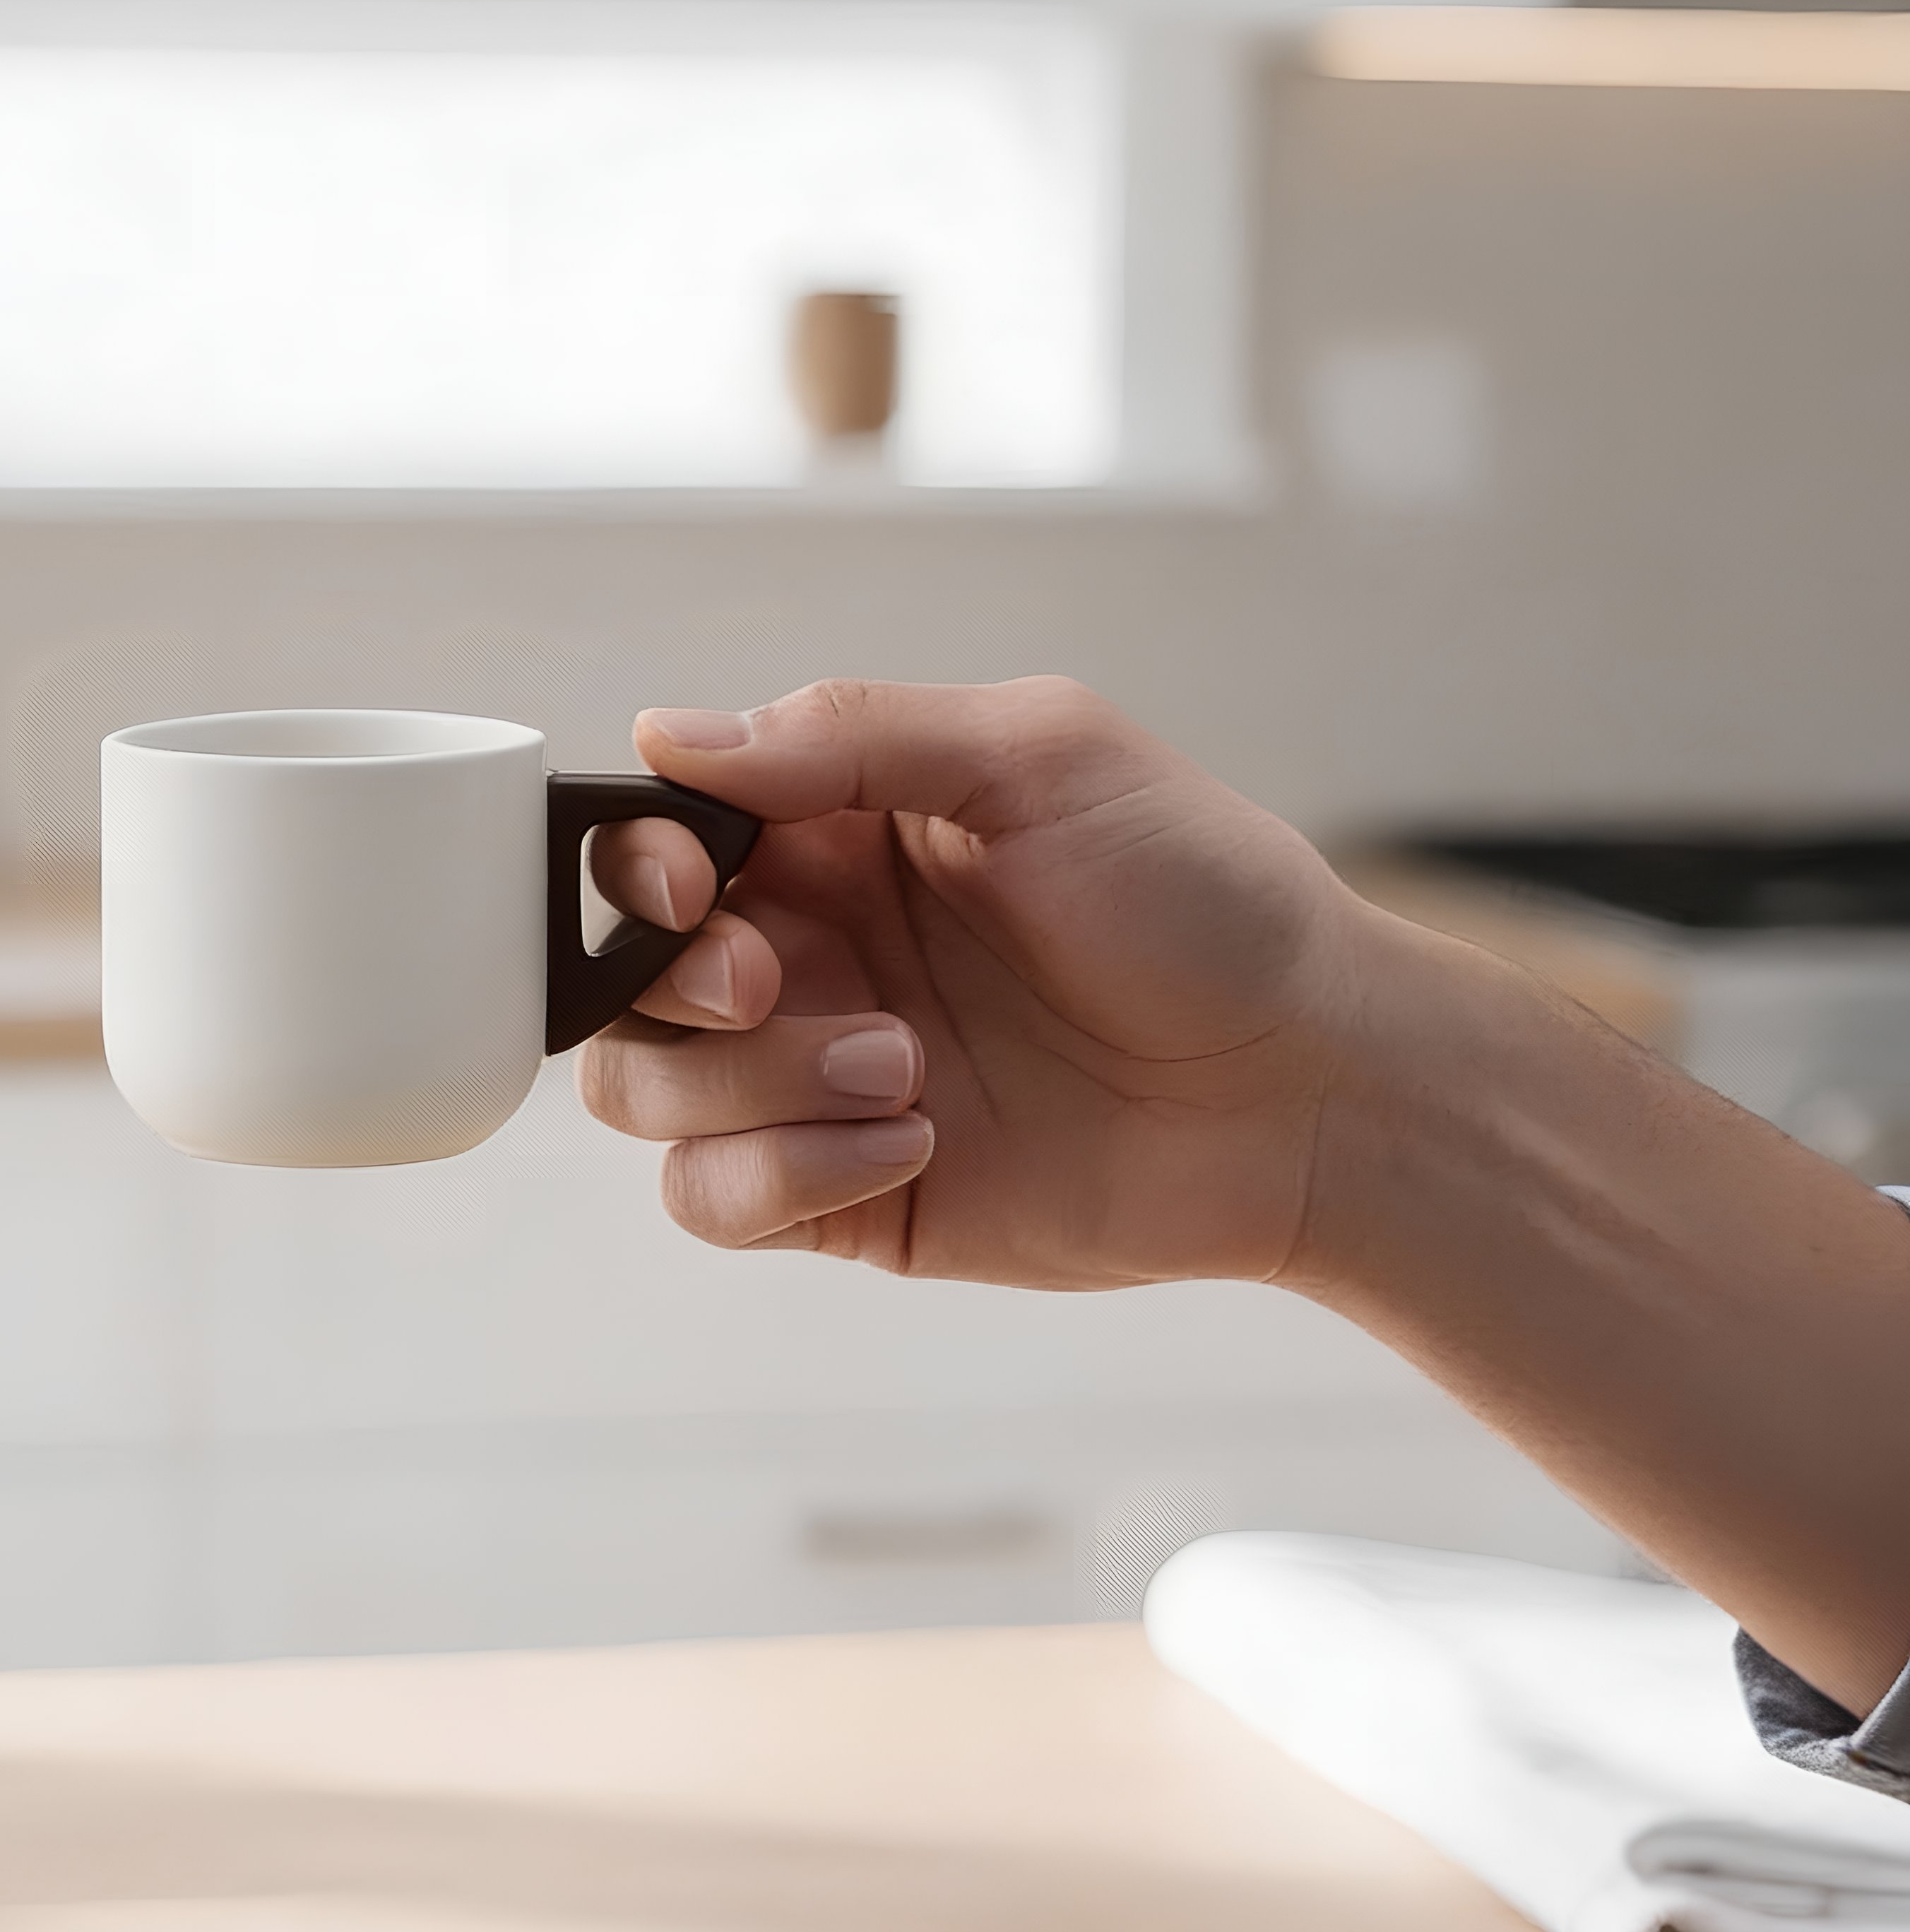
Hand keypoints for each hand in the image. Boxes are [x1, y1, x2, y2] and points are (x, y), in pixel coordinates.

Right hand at [580, 678, 1379, 1284]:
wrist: (1311, 1087)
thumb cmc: (1206, 901)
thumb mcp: (1044, 757)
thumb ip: (850, 732)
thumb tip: (668, 735)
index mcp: (834, 831)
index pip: (653, 840)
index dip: (634, 867)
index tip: (690, 884)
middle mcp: (809, 951)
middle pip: (620, 979)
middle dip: (678, 986)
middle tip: (775, 983)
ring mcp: (817, 1078)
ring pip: (646, 1094)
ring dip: (748, 1084)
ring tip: (903, 1069)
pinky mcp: (848, 1191)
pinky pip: (715, 1199)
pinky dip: (783, 1174)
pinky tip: (913, 1143)